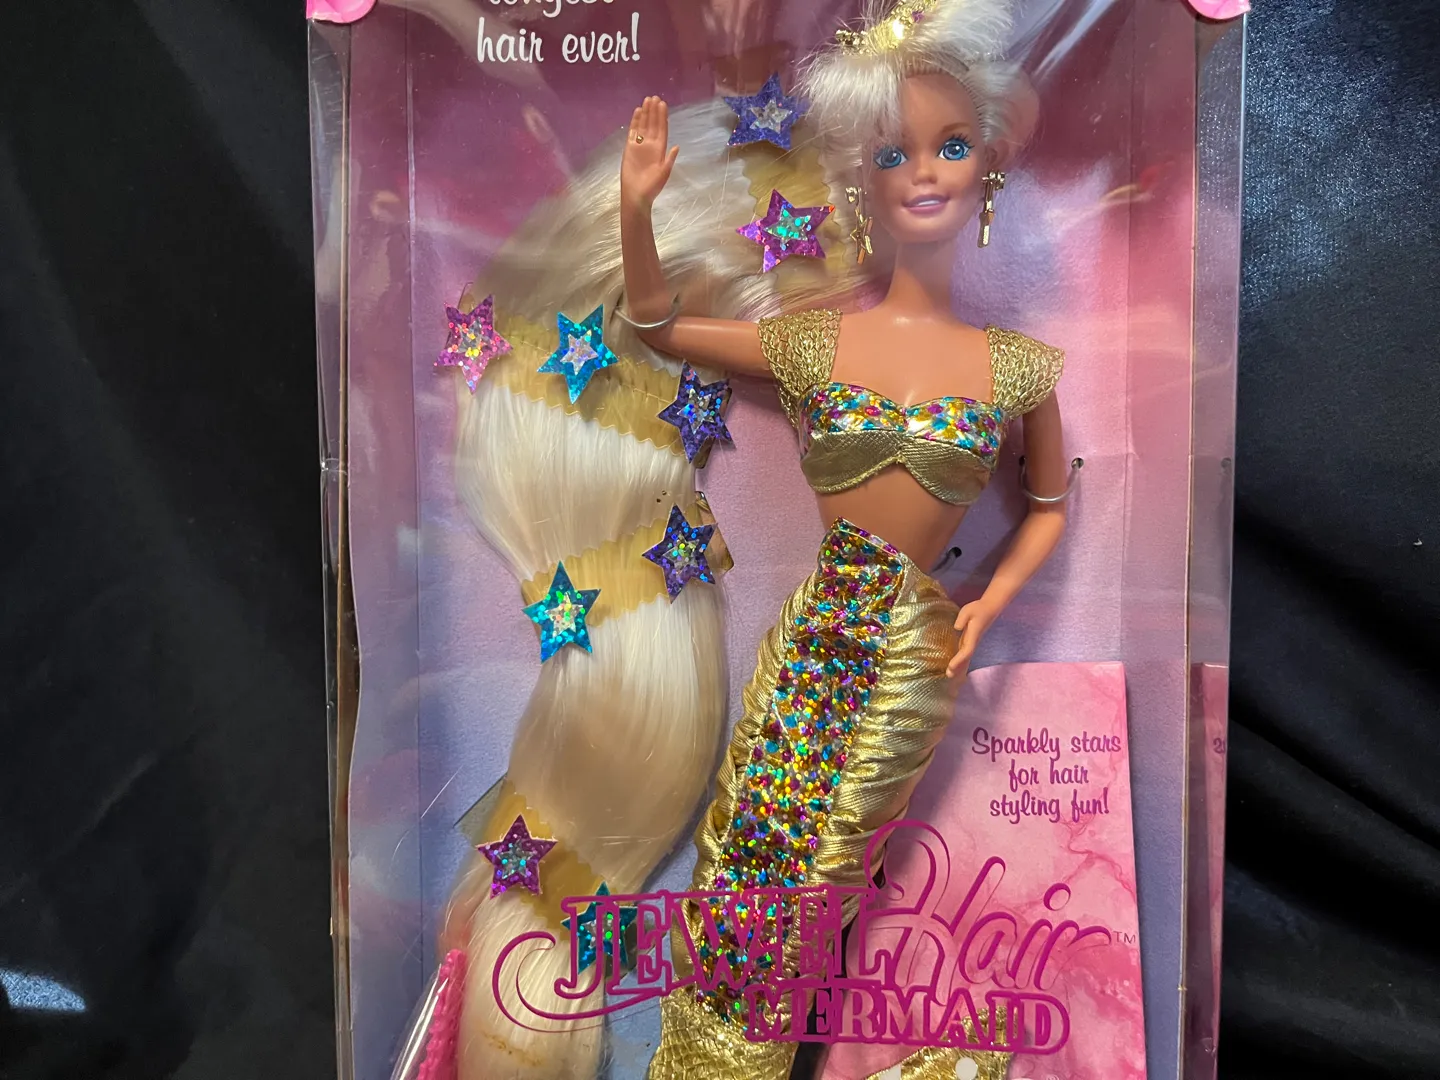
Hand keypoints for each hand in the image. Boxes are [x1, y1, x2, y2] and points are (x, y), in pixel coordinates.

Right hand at [621, 96, 679, 211]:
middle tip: (655, 97)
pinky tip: (637, 112)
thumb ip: (669, 159)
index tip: (663, 105)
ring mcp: (640, 146)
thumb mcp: (664, 173)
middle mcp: (650, 145)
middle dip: (654, 111)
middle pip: (653, 124)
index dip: (662, 117)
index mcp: (660, 150)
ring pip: (643, 126)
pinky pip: (633, 132)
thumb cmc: (651, 187)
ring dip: (646, 114)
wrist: (636, 195)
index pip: (662, 129)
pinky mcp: (629, 148)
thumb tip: (676, 147)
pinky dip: (635, 122)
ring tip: (647, 100)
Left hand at [947, 600, 998, 680]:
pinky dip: (961, 661)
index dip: (959, 659)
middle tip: (948, 675)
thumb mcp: (968, 610)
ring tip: (950, 675)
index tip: (951, 665)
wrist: (989, 608)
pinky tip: (955, 668)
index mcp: (973, 635)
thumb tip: (957, 627)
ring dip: (959, 666)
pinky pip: (965, 654)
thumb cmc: (978, 608)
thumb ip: (962, 618)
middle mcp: (973, 641)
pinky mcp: (970, 641)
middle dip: (958, 667)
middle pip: (966, 657)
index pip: (966, 650)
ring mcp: (972, 642)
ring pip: (966, 657)